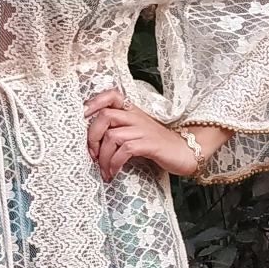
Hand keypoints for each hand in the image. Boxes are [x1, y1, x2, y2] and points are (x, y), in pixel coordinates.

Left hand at [83, 90, 229, 183]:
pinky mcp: (150, 144)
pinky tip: (115, 172)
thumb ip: (118, 132)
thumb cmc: (158, 146)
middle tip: (92, 156)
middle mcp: (136, 118)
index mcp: (132, 112)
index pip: (111, 95)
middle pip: (104, 116)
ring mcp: (143, 130)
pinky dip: (115, 163)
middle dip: (92, 137)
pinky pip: (125, 150)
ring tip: (104, 170)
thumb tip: (92, 144)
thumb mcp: (136, 133)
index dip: (94, 102)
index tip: (83, 115)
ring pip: (112, 136)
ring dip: (103, 157)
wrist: (185, 152)